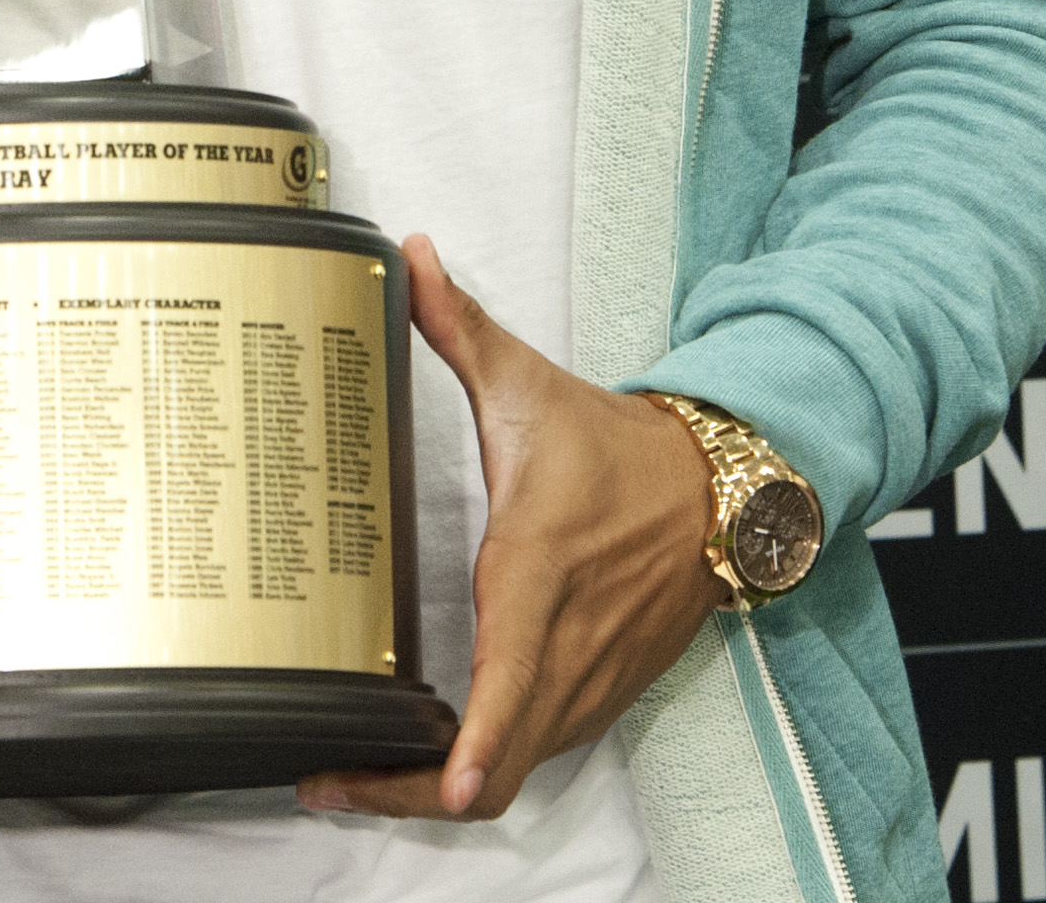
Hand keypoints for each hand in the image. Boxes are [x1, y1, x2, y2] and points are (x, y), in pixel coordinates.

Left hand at [298, 236, 721, 823]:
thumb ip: (458, 326)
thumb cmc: (615, 448)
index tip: (446, 779)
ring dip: (438, 789)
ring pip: (517, 771)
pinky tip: (418, 763)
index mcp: (540, 568)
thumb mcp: (529, 383)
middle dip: (414, 789)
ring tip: (351, 779)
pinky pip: (534, 757)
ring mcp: (586, 685)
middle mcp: (567, 645)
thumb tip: (409, 256)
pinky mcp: (595, 701)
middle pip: (501, 760)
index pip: (516, 670)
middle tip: (329, 781)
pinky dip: (481, 771)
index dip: (482, 736)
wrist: (715, 492)